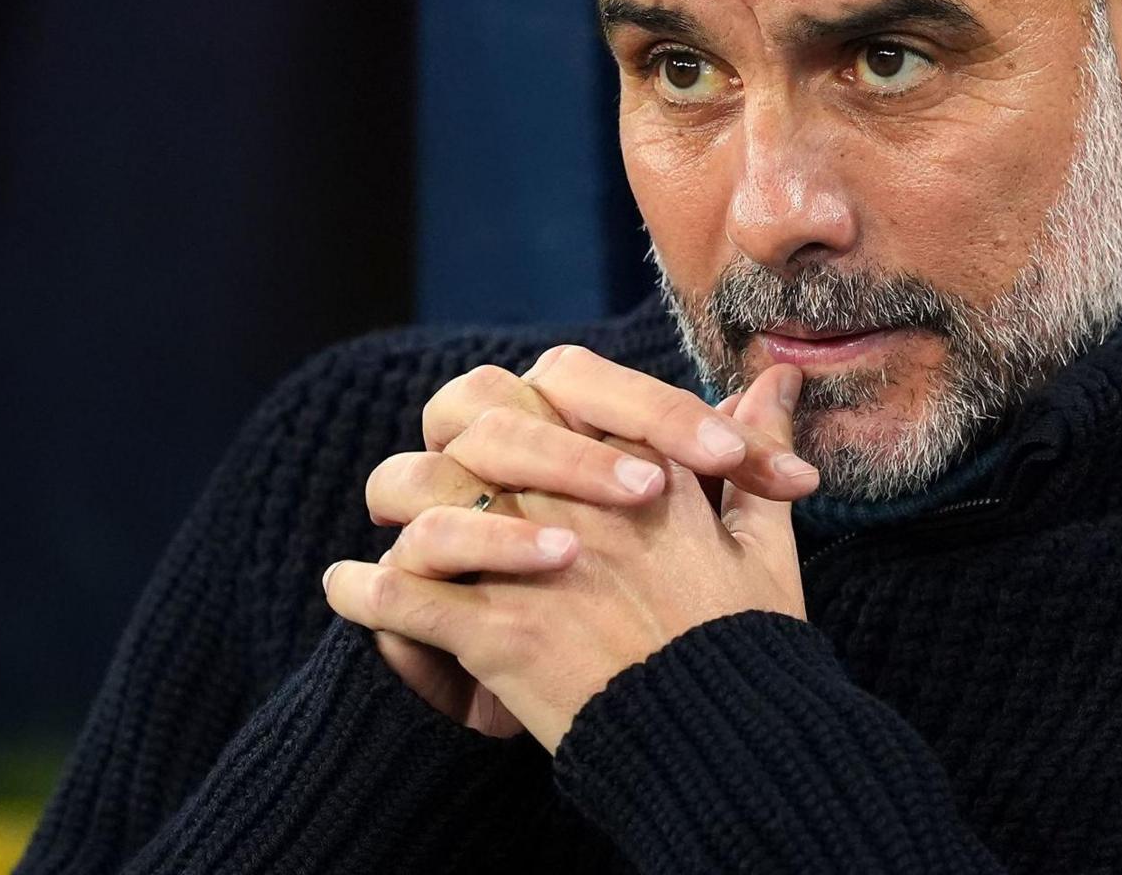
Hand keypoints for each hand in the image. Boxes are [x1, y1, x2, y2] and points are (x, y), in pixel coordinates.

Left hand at [331, 361, 810, 751]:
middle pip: (479, 419)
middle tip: (451, 471)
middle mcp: (574, 498)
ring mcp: (528, 561)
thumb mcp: (761, 540)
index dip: (539, 404)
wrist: (726, 740)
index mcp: (638, 464)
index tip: (530, 438)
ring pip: (426, 496)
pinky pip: (400, 597)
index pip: (565, 382)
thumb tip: (772, 381)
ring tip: (387, 533)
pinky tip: (349, 590)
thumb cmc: (747, 642)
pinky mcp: (493, 629)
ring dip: (402, 515)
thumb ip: (753, 452)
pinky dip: (364, 594)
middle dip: (458, 438)